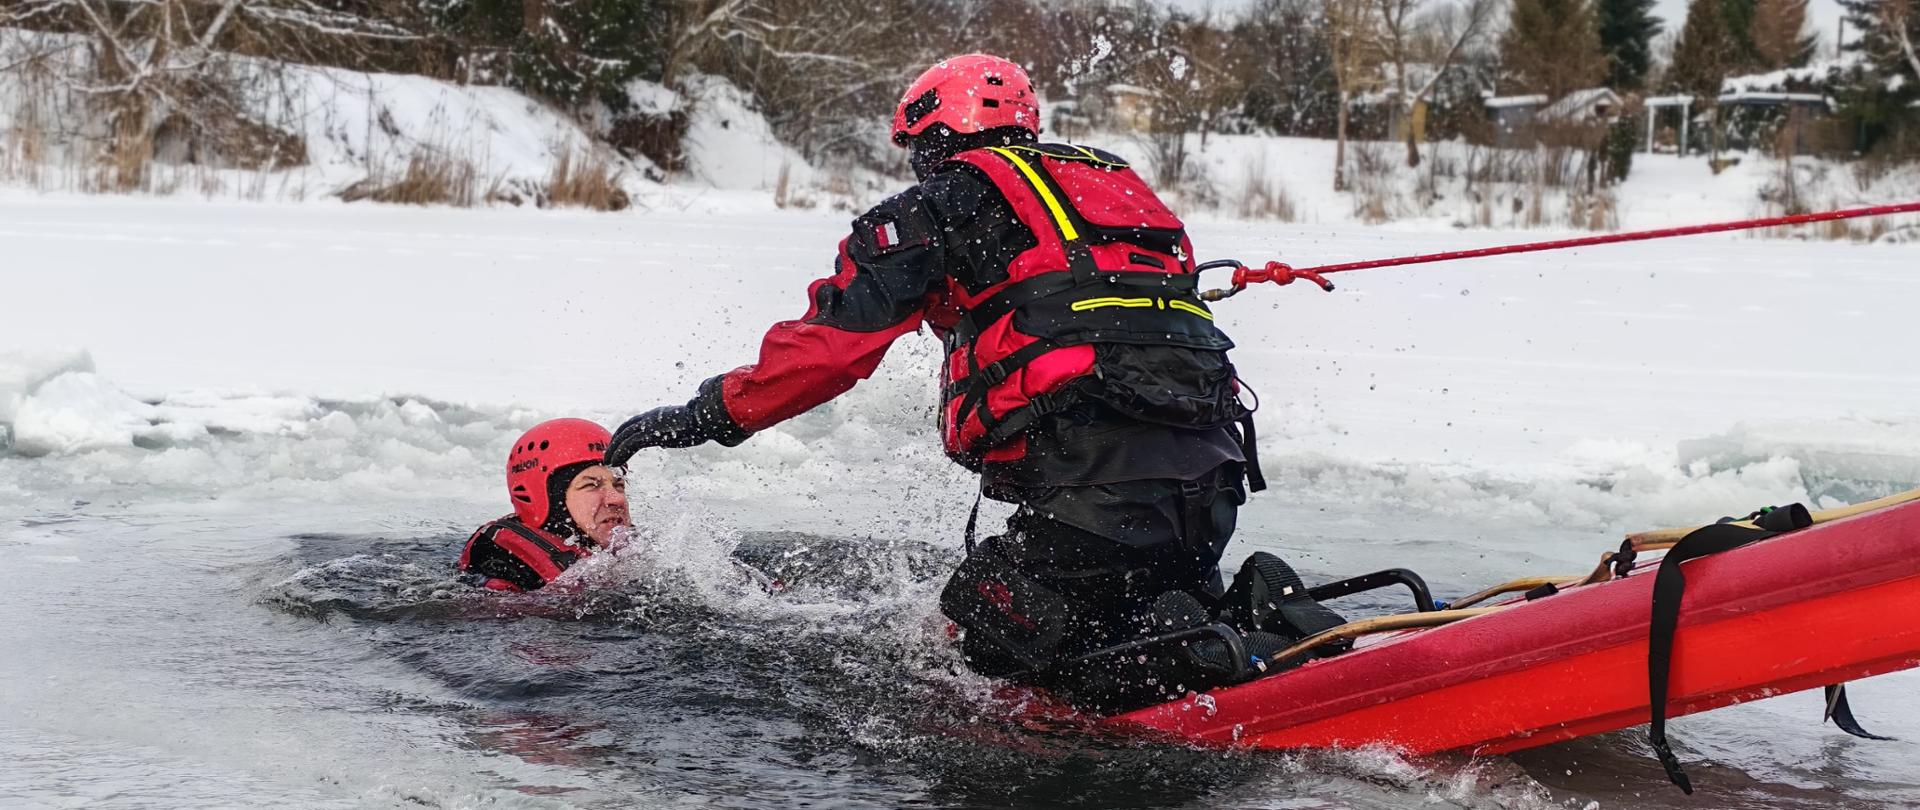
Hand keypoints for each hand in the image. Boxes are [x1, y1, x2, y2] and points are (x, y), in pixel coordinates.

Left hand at [604, 376, 749, 466]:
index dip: (624, 433)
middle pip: (626, 428)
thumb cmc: (701, 422)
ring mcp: (649, 424)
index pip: (635, 423)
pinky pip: (629, 444)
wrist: (704, 417)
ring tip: (607, 461)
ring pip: (624, 436)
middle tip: (608, 454)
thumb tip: (674, 437)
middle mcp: (650, 417)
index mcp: (657, 416)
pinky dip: (620, 453)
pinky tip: (614, 462)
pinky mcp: (650, 432)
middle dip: (615, 441)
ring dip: (614, 449)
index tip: (618, 443)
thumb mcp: (685, 427)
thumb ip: (675, 431)